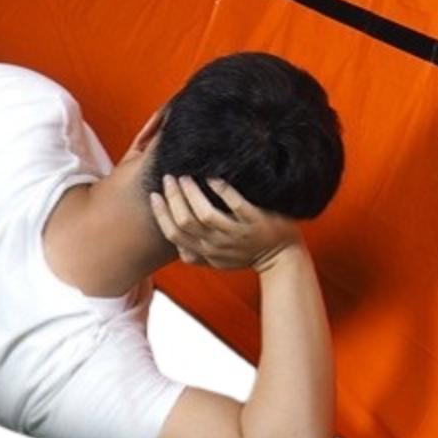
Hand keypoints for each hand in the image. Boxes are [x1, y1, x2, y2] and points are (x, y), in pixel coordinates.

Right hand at [149, 172, 302, 272]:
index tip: (155, 195)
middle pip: (185, 223)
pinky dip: (222, 190)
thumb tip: (176, 244)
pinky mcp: (255, 221)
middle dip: (173, 199)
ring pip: (205, 216)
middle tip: (169, 177)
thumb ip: (196, 254)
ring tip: (186, 175)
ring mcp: (237, 234)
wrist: (283, 258)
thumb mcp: (218, 261)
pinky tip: (214, 176)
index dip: (161, 214)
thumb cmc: (249, 254)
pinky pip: (236, 205)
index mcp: (206, 252)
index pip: (174, 235)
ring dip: (191, 193)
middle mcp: (218, 245)